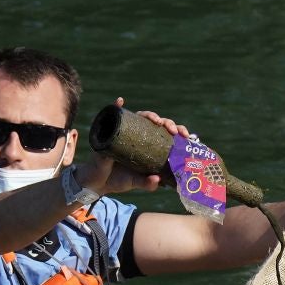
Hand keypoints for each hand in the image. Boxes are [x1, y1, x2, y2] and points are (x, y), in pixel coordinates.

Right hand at [75, 97, 190, 196]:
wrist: (99, 183)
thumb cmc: (119, 179)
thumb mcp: (136, 183)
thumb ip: (147, 183)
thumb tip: (158, 181)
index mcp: (149, 146)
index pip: (166, 134)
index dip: (177, 132)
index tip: (185, 136)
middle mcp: (139, 136)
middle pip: (157, 124)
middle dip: (168, 123)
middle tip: (173, 130)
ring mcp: (126, 132)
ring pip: (140, 117)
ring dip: (149, 115)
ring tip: (155, 120)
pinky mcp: (111, 132)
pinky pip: (114, 116)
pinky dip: (116, 106)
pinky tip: (120, 101)